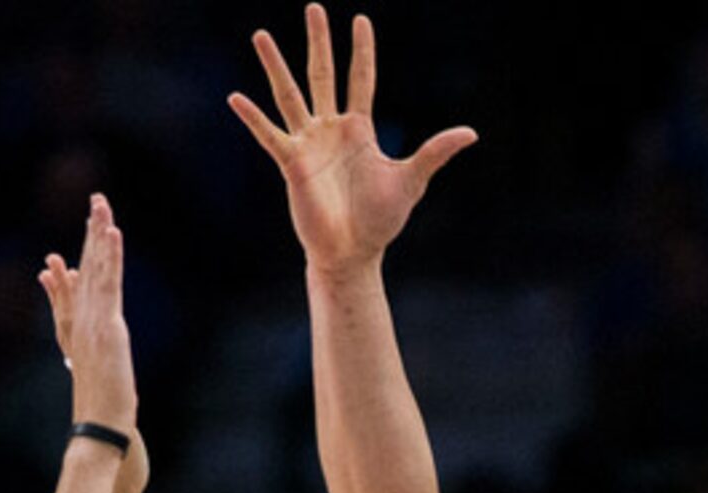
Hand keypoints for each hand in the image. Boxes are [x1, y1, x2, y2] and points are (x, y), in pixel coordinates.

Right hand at [41, 194, 136, 439]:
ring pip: (96, 269)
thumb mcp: (93, 375)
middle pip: (87, 268)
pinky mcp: (107, 325)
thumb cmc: (100, 406)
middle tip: (97, 201)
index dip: (81, 257)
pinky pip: (108, 283)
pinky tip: (112, 233)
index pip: (79, 285)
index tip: (84, 231)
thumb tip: (82, 354)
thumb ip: (87, 360)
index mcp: (78, 329)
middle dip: (92, 233)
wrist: (99, 424)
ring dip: (99, 234)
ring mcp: (92, 320)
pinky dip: (110, 257)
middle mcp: (81, 319)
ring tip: (102, 205)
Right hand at [229, 6, 476, 278]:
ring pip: (289, 95)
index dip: (361, 50)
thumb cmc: (380, 220)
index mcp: (359, 129)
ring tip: (261, 35)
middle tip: (313, 6)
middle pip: (321, 74)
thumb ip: (434, 152)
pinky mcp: (291, 164)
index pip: (361, 78)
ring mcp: (308, 144)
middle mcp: (331, 129)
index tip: (360, 19)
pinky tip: (236, 98)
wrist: (352, 252)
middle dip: (318, 41)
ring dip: (275, 65)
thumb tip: (471, 133)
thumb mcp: (411, 180)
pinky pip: (269, 136)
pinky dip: (253, 118)